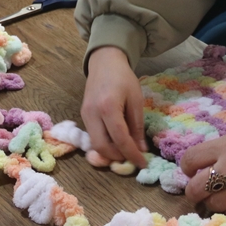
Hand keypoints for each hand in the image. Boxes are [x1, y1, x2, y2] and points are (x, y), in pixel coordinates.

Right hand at [81, 46, 148, 168]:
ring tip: (125, 151)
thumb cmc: (123, 78)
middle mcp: (93, 113)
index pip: (119, 139)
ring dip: (109, 152)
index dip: (131, 154)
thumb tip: (141, 149)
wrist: (104, 62)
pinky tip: (115, 141)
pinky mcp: (83, 115)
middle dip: (117, 157)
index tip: (142, 163)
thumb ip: (137, 126)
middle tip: (132, 158)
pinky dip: (104, 143)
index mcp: (109, 107)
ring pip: (94, 144)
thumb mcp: (136, 99)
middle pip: (102, 146)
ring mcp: (85, 114)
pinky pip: (92, 136)